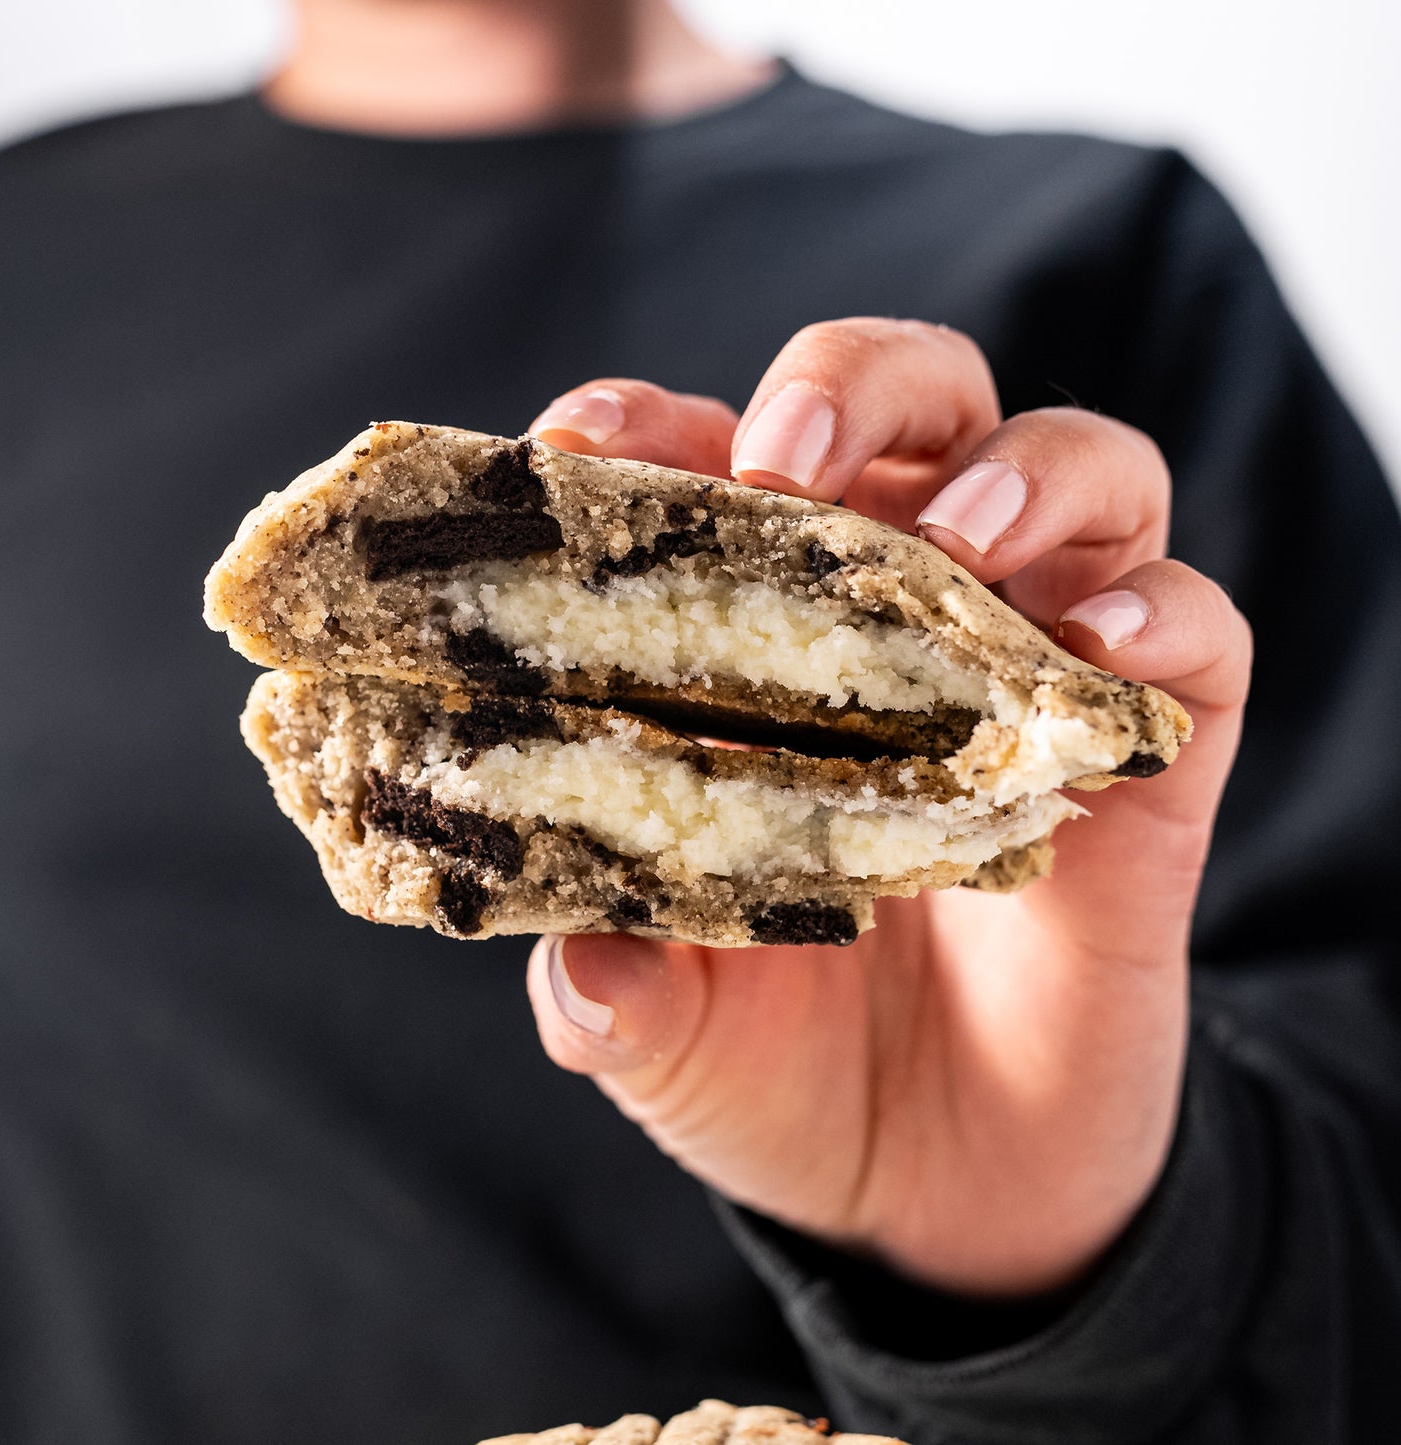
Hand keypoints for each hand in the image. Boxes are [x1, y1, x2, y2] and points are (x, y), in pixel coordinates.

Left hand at [522, 319, 1250, 1296]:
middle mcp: (900, 625)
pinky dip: (1162, 615)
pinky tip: (1105, 646)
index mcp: (759, 652)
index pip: (716, 482)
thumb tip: (587, 970)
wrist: (940, 1190)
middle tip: (790, 463)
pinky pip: (1197, 636)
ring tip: (967, 536)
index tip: (583, 438)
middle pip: (908, 412)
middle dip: (852, 392)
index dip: (652, 435)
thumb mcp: (668, 1042)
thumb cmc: (779, 1073)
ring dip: (1028, 471)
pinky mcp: (1148, 759)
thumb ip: (614, 998)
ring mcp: (1032, 677)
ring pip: (1076, 475)